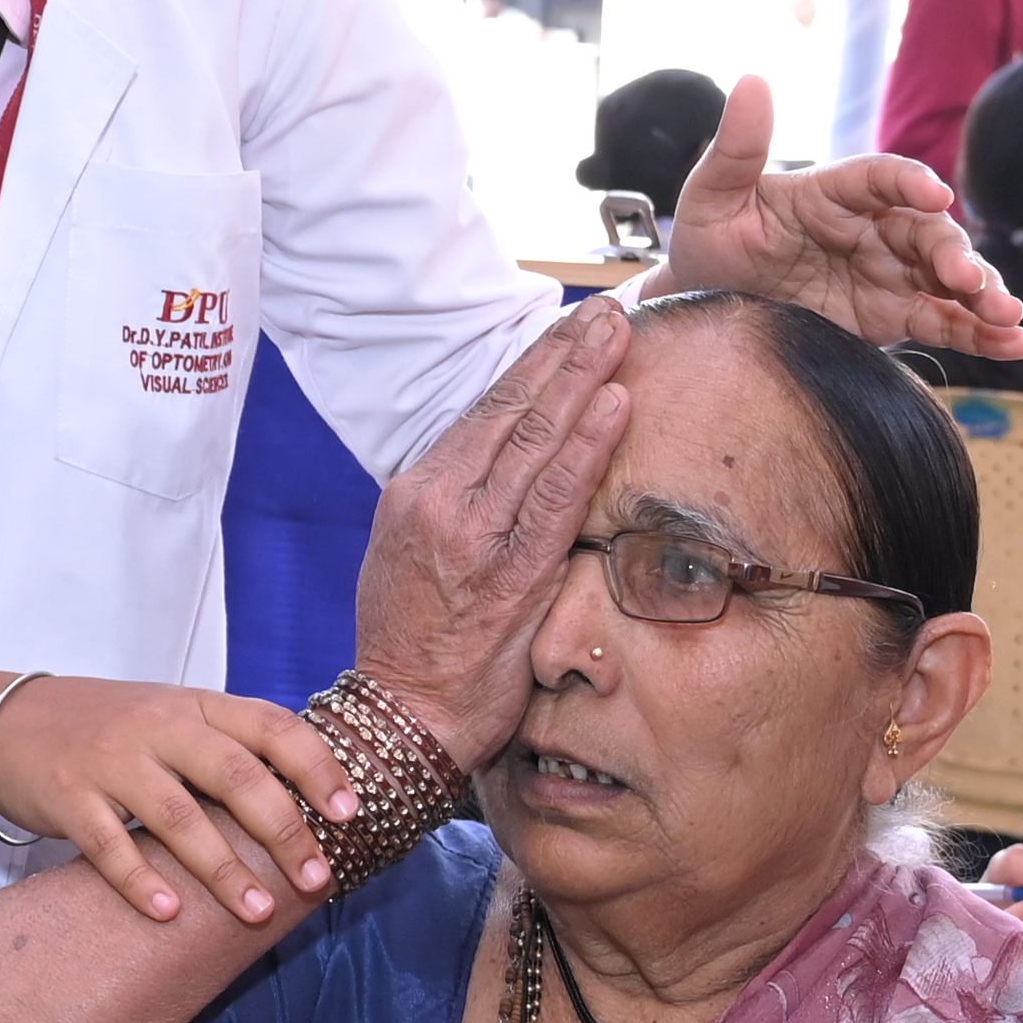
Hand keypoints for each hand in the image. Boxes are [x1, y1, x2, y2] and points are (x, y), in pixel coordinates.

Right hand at [0, 674, 347, 929]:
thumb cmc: (110, 730)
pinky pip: (109, 844)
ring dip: (223, 869)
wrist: (6, 721)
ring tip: (258, 912)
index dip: (316, 768)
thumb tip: (313, 802)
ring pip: (178, 816)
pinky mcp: (68, 797)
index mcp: (196, 705)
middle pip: (234, 775)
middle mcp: (158, 726)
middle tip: (317, 880)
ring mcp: (111, 761)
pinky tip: (170, 915)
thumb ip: (231, 748)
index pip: (271, 726)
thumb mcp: (173, 719)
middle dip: (282, 830)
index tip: (350, 815)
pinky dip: (141, 881)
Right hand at [351, 305, 638, 768]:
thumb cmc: (417, 641)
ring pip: (535, 440)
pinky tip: (615, 406)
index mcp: (417, 491)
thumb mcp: (418, 556)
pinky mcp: (508, 572)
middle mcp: (440, 500)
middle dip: (564, 353)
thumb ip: (464, 506)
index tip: (572, 331)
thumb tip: (515, 464)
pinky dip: (587, 447)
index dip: (535, 366)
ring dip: (583, 379)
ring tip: (618, 335)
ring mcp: (473, 534)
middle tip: (607, 310)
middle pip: (511, 409)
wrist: (404, 713)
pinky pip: (556, 497)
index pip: (486, 412)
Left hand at [643, 79, 1022, 365]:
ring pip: (947, 276)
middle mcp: (871, 226)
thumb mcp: (711, 197)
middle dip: (956, 255)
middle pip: (927, 231)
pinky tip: (1014, 345)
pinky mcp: (891, 315)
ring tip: (1009, 318)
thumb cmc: (709, 242)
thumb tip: (754, 78)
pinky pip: (942, 320)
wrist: (706, 309)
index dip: (909, 183)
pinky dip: (979, 333)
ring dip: (982, 293)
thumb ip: (737, 148)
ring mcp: (886, 272)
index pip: (880, 178)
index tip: (933, 194)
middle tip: (971, 281)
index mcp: (833, 191)